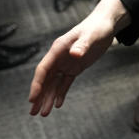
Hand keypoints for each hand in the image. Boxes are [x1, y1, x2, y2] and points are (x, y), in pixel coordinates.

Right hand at [28, 0, 127, 115]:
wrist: (105, 24)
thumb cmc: (97, 27)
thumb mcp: (91, 36)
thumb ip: (82, 45)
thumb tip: (74, 54)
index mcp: (58, 49)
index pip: (43, 69)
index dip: (36, 85)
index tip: (32, 99)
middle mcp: (59, 57)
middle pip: (45, 80)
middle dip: (39, 96)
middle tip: (33, 113)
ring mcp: (66, 63)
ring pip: (54, 83)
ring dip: (49, 98)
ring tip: (45, 114)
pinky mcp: (75, 67)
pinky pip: (65, 82)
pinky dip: (61, 93)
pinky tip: (58, 104)